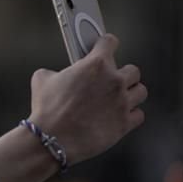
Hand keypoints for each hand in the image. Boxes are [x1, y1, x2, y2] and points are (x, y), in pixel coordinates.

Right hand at [28, 34, 146, 165]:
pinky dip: (130, 115)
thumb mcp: (42, 80)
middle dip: (121, 74)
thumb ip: (56, 71)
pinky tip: (117, 116)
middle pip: (132, 70)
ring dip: (130, 94)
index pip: (110, 42)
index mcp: (95, 64)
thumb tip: (57, 75)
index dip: (105, 44)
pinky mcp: (125, 123)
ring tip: (117, 99)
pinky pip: (139, 115)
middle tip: (109, 81)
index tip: (105, 47)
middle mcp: (113, 80)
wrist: (51, 139)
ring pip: (140, 91)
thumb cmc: (46, 110)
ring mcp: (122, 102)